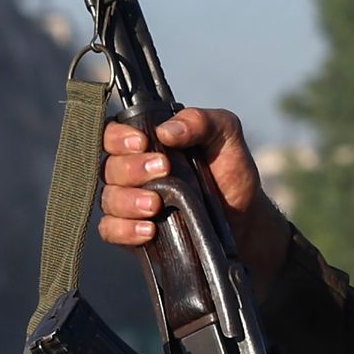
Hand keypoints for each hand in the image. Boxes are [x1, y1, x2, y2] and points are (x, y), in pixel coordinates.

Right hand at [100, 105, 288, 274]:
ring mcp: (130, 202)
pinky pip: (112, 231)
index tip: (143, 142)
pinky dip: (125, 230)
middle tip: (163, 169)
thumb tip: (166, 130)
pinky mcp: (132, 232)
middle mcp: (132, 171)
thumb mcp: (226, 136)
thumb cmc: (230, 172)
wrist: (245, 218)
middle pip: (110, 167)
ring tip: (155, 204)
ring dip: (129, 201)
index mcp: (148, 143)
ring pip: (109, 199)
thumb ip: (201, 121)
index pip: (114, 134)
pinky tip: (149, 229)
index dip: (119, 137)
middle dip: (132, 168)